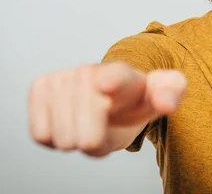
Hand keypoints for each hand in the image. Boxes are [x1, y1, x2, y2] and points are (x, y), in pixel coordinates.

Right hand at [28, 62, 186, 156]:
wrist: (111, 91)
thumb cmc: (137, 97)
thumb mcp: (163, 95)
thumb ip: (171, 94)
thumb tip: (166, 103)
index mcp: (124, 76)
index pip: (115, 77)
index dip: (112, 82)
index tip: (108, 85)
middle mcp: (90, 71)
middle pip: (85, 134)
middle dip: (96, 139)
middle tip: (104, 125)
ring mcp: (64, 77)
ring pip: (62, 136)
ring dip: (76, 139)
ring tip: (87, 124)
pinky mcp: (40, 87)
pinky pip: (40, 133)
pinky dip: (53, 137)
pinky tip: (67, 123)